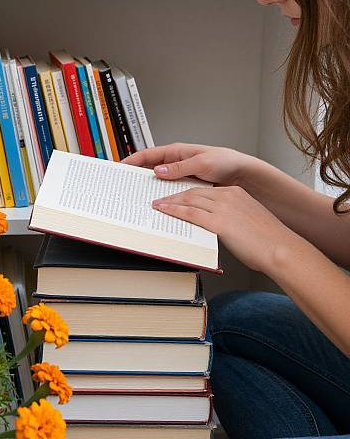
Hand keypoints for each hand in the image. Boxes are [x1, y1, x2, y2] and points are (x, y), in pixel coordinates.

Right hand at [123, 143, 255, 186]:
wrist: (242, 174)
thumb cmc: (226, 162)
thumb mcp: (202, 163)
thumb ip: (180, 167)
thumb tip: (158, 171)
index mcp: (177, 152)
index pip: (148, 155)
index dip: (132, 160)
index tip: (120, 166)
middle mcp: (176, 163)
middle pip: (150, 169)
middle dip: (136, 176)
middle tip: (124, 185)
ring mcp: (180, 175)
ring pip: (159, 182)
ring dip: (149, 188)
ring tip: (137, 197)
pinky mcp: (186, 187)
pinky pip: (170, 191)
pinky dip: (163, 196)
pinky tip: (159, 204)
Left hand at [153, 185, 303, 273]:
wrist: (281, 249)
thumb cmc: (268, 241)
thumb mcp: (247, 220)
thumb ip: (230, 217)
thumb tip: (215, 224)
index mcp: (236, 193)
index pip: (204, 190)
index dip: (186, 193)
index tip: (176, 195)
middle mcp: (228, 196)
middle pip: (193, 192)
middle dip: (174, 195)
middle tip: (160, 198)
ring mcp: (223, 207)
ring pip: (189, 200)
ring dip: (170, 202)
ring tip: (158, 205)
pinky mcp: (219, 221)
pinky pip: (190, 213)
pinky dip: (174, 211)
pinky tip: (165, 211)